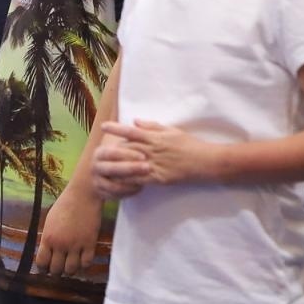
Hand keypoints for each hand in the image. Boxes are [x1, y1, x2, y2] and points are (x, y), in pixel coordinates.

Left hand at [32, 183, 101, 277]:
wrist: (84, 194)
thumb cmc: (65, 204)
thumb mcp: (50, 221)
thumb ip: (48, 238)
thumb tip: (47, 252)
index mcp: (48, 238)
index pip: (42, 263)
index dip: (43, 269)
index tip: (45, 269)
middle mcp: (61, 244)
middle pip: (56, 269)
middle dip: (56, 271)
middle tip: (58, 268)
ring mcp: (76, 245)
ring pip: (71, 270)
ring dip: (69, 270)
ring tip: (70, 265)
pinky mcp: (90, 243)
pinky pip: (86, 264)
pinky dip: (83, 265)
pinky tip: (82, 259)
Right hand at [91, 133, 149, 199]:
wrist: (106, 173)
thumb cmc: (120, 154)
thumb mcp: (124, 142)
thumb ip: (132, 133)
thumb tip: (137, 121)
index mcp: (100, 151)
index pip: (112, 152)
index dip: (128, 153)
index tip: (144, 155)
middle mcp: (96, 166)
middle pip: (112, 168)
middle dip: (131, 169)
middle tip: (148, 168)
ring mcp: (97, 180)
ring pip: (113, 185)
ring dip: (130, 183)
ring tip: (145, 181)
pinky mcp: (101, 193)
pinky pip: (115, 195)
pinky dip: (127, 193)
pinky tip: (139, 188)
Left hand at [99, 120, 214, 185]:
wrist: (204, 161)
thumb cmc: (189, 144)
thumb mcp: (171, 130)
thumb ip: (152, 126)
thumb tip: (135, 121)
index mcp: (155, 137)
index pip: (131, 131)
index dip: (116, 128)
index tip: (104, 126)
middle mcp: (153, 150)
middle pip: (127, 149)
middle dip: (112, 150)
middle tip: (99, 150)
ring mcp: (155, 165)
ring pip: (131, 165)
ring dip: (117, 166)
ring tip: (104, 166)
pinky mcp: (159, 178)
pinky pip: (140, 179)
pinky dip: (129, 180)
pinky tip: (120, 181)